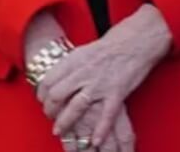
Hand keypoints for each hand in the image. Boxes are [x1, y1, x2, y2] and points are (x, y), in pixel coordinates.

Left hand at [38, 5, 170, 146]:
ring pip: (75, 107)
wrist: (137, 39)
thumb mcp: (86, 50)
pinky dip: (99, 130)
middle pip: (57, 95)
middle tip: (50, 116)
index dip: (42, 93)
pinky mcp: (116, 92)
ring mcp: (100, 83)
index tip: (42, 100)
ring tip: (59, 131)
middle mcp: (84, 72)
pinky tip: (94, 141)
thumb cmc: (113, 43)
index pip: (49, 79)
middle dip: (49, 109)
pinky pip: (105, 115)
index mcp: (75, 59)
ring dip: (64, 122)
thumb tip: (59, 77)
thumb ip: (73, 65)